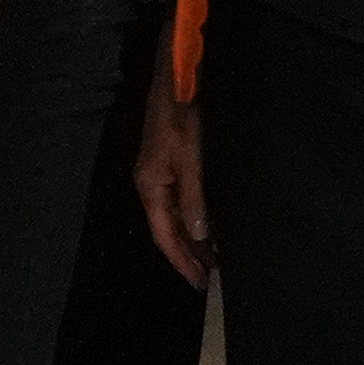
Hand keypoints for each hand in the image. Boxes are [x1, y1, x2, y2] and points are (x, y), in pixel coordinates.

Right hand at [136, 85, 211, 286]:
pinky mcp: (169, 165)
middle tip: (208, 279)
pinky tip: (208, 228)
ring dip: (191, 239)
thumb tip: (197, 235)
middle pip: (166, 230)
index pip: (163, 235)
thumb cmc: (182, 118)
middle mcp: (151, 185)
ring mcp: (159, 175)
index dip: (181, 261)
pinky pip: (179, 202)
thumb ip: (193, 199)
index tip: (198, 283)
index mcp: (150, 187)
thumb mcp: (191, 160)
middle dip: (186, 255)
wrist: (177, 82)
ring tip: (212, 260)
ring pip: (173, 218)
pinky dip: (193, 220)